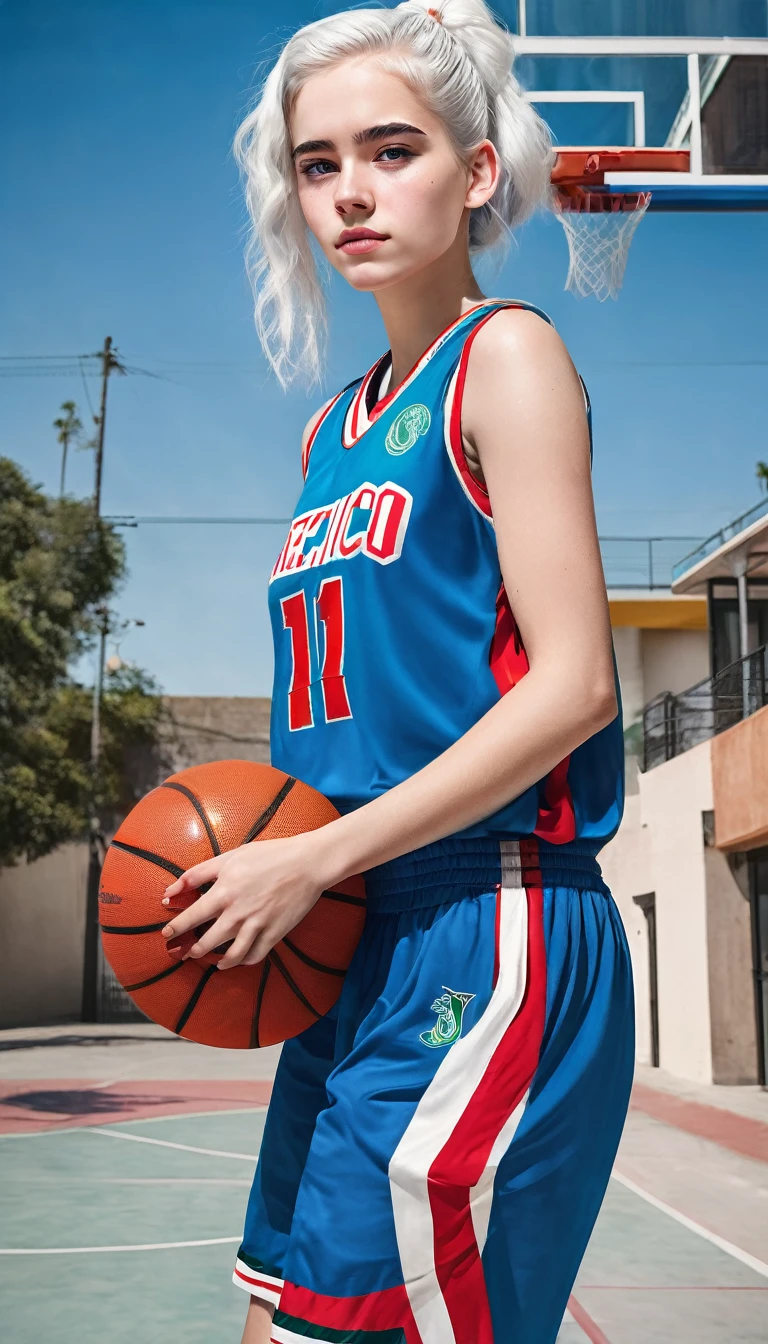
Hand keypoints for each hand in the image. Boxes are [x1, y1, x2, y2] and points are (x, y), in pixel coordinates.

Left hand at [160, 833, 329, 969]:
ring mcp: (257, 925)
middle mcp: (238, 912)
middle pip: (208, 941)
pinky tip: (237, 959)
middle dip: (193, 950)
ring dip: (217, 961)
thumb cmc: (269, 855)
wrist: (307, 863)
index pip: (192, 916)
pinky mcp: (274, 933)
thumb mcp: (230, 856)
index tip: (166, 933)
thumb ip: (198, 873)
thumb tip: (171, 889)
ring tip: (211, 961)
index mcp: (225, 891)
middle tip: (186, 952)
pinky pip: (254, 955)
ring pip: (231, 955)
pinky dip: (243, 961)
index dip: (176, 927)